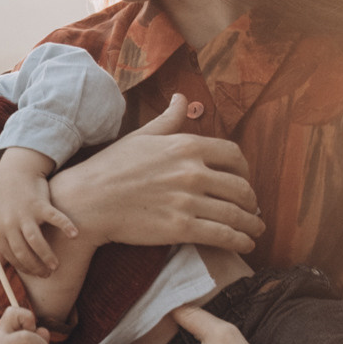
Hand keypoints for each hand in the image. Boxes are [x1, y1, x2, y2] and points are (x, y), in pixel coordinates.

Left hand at [0, 148, 75, 276]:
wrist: (15, 171)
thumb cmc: (8, 199)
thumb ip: (0, 241)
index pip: (11, 256)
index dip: (24, 268)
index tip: (36, 274)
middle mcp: (10, 223)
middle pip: (22, 253)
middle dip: (36, 267)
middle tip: (48, 274)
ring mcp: (25, 213)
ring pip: (35, 241)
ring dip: (46, 256)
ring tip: (56, 265)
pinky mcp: (39, 203)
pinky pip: (54, 218)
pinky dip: (65, 226)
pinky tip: (74, 235)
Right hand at [47, 94, 264, 251]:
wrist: (87, 201)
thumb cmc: (111, 167)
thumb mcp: (141, 136)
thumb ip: (169, 119)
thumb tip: (181, 98)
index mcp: (186, 146)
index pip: (234, 156)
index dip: (245, 170)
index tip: (244, 180)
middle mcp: (192, 171)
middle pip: (240, 187)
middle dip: (251, 201)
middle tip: (251, 210)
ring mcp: (187, 200)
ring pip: (236, 214)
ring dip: (251, 225)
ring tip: (255, 230)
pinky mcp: (181, 228)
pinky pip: (223, 235)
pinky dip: (240, 241)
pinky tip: (245, 244)